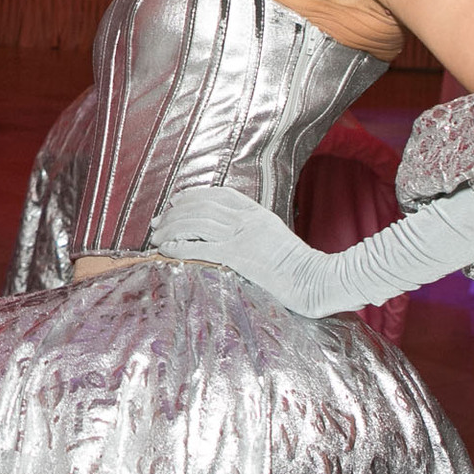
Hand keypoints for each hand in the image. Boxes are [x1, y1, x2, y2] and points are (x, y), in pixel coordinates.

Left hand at [153, 186, 296, 252]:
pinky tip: (166, 249)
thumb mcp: (275, 237)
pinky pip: (200, 247)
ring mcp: (242, 236)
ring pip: (196, 223)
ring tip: (156, 238)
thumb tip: (231, 234)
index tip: (175, 201)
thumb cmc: (299, 266)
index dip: (192, 195)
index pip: (218, 194)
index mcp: (257, 212)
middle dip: (174, 213)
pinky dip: (179, 246)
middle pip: (201, 207)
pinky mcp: (238, 255)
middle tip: (157, 222)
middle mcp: (247, 219)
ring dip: (171, 229)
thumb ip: (254, 230)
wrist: (316, 279)